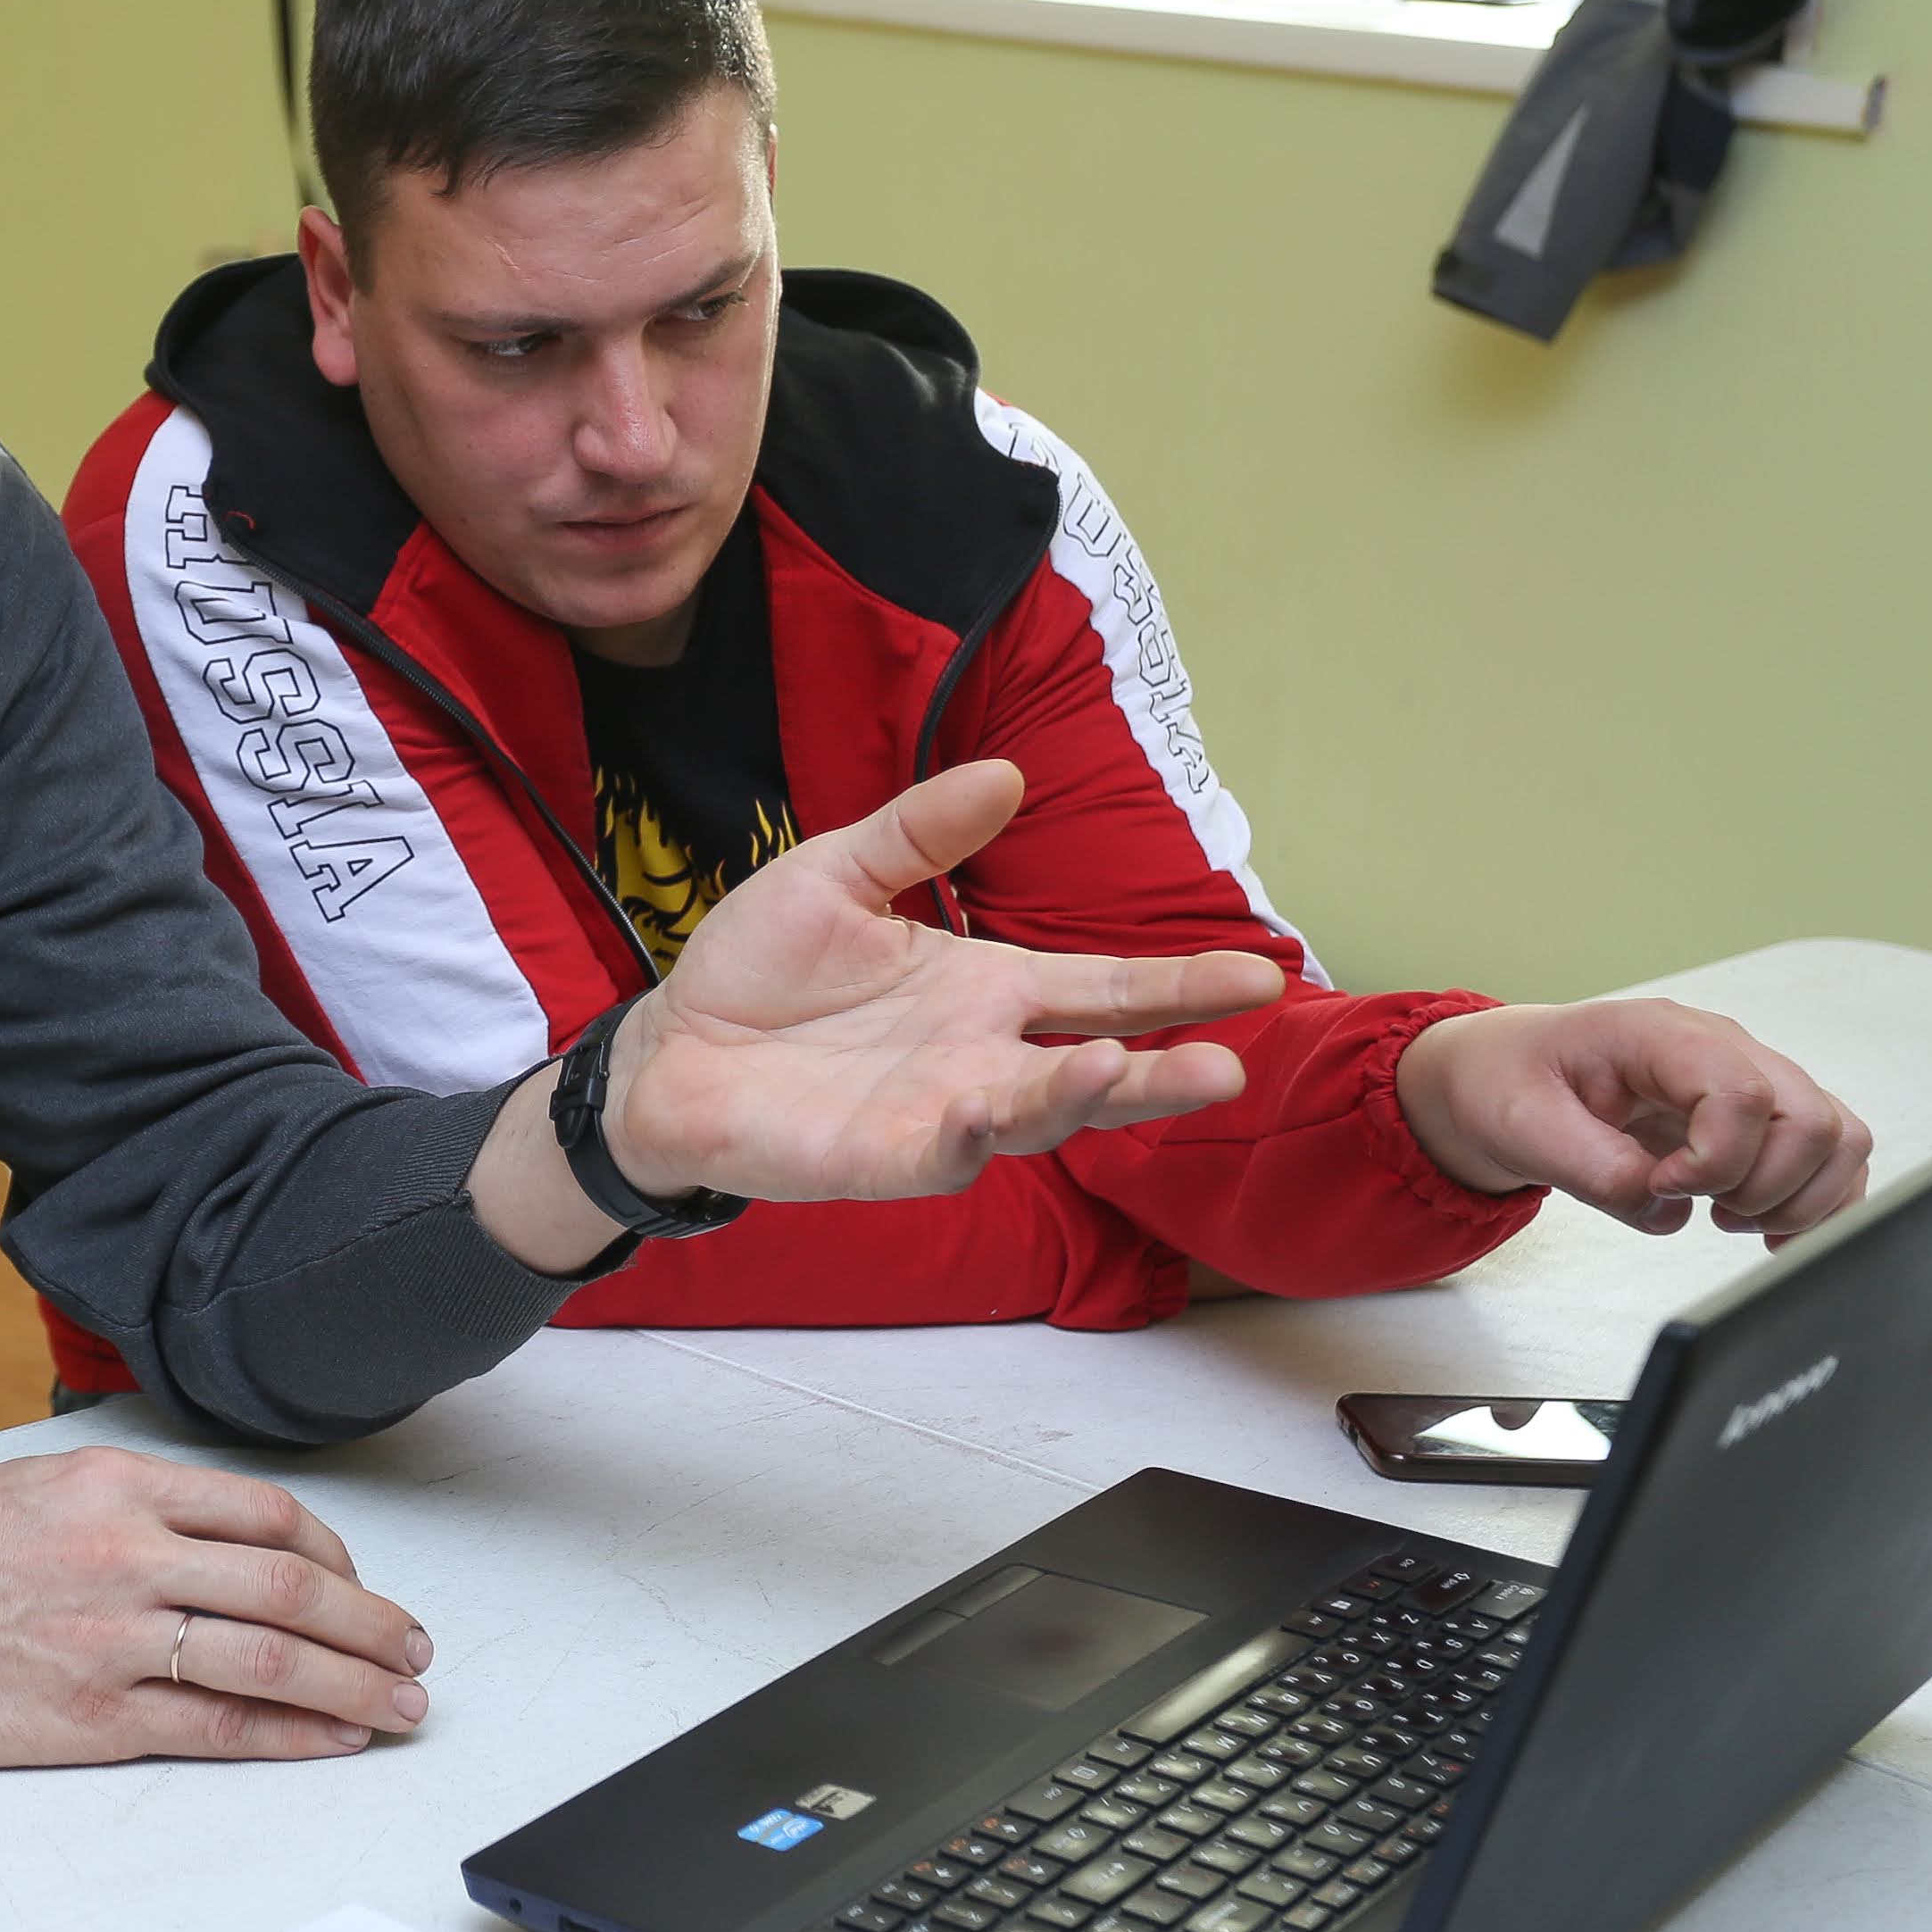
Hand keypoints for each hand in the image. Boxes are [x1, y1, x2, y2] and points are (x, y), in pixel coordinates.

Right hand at [0, 1449, 433, 1766]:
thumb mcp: (38, 1485)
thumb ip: (133, 1498)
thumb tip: (231, 1530)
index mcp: (113, 1485)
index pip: (264, 1512)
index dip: (336, 1553)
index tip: (360, 1583)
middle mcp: (122, 1553)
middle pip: (289, 1583)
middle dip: (370, 1623)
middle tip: (416, 1649)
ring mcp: (110, 1638)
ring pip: (269, 1657)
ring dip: (353, 1684)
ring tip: (401, 1703)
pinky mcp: (92, 1717)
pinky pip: (217, 1726)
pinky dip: (290, 1735)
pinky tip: (334, 1740)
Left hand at [602, 761, 1287, 1204]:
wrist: (669, 1048)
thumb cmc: (759, 968)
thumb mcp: (840, 874)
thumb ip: (920, 833)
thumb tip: (1008, 773)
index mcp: (986, 986)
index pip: (1104, 986)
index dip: (1180, 984)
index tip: (1262, 974)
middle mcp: (983, 1056)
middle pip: (1097, 1062)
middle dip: (1168, 1064)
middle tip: (1239, 1057)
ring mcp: (942, 1113)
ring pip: (1037, 1115)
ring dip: (1089, 1098)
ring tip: (1138, 1071)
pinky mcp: (886, 1158)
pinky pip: (947, 1152)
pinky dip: (977, 1132)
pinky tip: (992, 1108)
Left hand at [1393, 999, 1873, 1239]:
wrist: (1506, 1076)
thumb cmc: (1510, 1083)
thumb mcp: (1524, 1127)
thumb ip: (1596, 1169)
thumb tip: (1669, 1210)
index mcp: (1662, 1034)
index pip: (1743, 1094)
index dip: (1717, 1161)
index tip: (1665, 1185)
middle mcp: (1723, 1049)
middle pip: (1813, 1119)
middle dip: (1766, 1188)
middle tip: (1705, 1209)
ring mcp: (1750, 1080)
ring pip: (1838, 1138)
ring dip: (1799, 1198)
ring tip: (1728, 1217)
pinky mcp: (1761, 1117)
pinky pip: (1830, 1157)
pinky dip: (1815, 1204)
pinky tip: (1762, 1228)